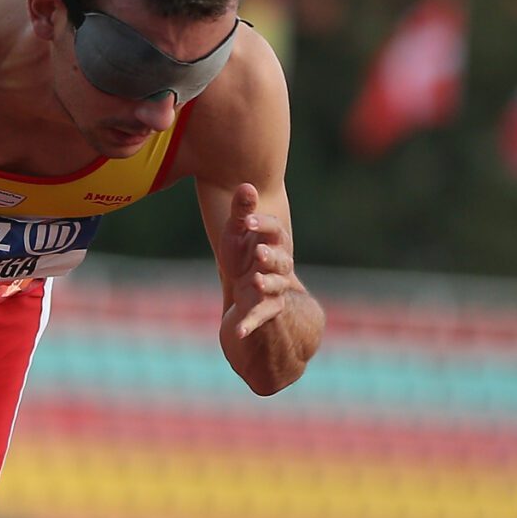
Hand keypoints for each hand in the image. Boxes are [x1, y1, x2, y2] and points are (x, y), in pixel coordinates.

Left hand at [218, 182, 301, 345]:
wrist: (249, 286)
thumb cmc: (243, 251)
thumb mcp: (237, 232)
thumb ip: (242, 211)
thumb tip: (246, 185)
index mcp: (273, 241)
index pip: (274, 230)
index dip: (262, 225)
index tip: (246, 221)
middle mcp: (279, 264)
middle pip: (280, 260)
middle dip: (270, 256)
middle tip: (259, 252)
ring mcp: (273, 287)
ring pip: (274, 285)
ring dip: (266, 284)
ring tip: (255, 281)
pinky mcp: (266, 308)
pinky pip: (260, 316)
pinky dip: (249, 324)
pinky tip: (237, 333)